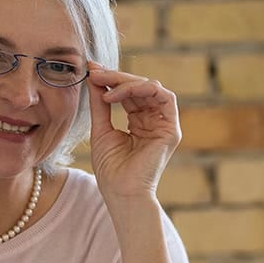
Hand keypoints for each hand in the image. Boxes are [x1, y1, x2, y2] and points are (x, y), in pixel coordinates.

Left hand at [87, 65, 181, 201]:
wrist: (120, 192)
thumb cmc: (110, 169)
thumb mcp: (100, 130)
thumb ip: (100, 104)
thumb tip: (93, 76)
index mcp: (139, 122)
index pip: (128, 94)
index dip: (111, 80)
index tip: (92, 70)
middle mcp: (154, 121)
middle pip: (139, 88)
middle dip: (116, 77)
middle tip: (95, 72)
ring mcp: (164, 125)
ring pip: (151, 88)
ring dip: (126, 82)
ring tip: (104, 84)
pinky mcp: (171, 130)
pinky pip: (164, 97)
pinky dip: (142, 89)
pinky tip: (118, 94)